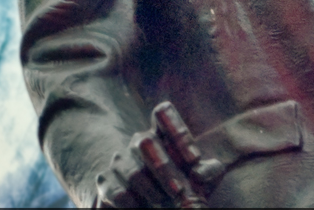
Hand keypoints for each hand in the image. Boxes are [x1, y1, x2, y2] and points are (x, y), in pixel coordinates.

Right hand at [95, 102, 223, 207]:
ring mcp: (120, 160)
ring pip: (134, 172)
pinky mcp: (106, 182)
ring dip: (152, 191)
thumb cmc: (181, 188)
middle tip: (179, 191)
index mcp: (162, 132)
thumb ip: (208, 172)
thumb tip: (199, 172)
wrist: (152, 208)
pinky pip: (119, 192)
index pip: (163, 112)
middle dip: (165, 168)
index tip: (194, 159)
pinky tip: (143, 208)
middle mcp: (140, 141)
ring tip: (165, 204)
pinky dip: (134, 204)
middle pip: (147, 142)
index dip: (177, 130)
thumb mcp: (201, 181)